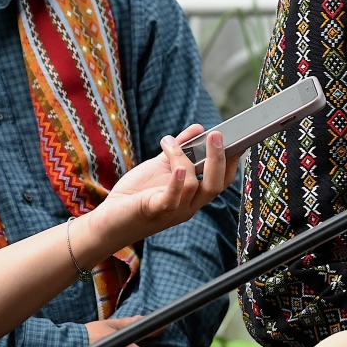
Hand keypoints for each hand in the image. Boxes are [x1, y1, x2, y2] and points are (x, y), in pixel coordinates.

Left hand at [91, 126, 236, 249]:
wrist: (109, 218)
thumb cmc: (136, 193)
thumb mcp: (160, 166)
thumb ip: (180, 148)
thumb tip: (199, 128)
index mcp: (194, 195)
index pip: (222, 180)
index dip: (231, 161)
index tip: (237, 140)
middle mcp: (189, 205)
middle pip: (216, 184)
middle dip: (219, 159)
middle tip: (217, 135)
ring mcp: (174, 211)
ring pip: (193, 185)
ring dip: (182, 158)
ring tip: (168, 143)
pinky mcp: (156, 211)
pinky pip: (172, 199)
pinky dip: (177, 183)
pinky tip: (178, 168)